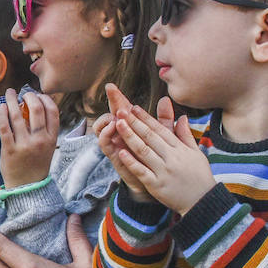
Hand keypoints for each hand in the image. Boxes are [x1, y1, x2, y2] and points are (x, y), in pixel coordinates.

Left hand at [0, 89, 58, 187]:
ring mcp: (24, 145)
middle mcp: (39, 140)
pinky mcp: (9, 150)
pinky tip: (2, 107)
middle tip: (23, 94)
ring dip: (12, 100)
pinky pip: (4, 127)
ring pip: (17, 116)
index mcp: (51, 138)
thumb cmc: (36, 164)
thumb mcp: (48, 147)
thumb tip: (34, 105)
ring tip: (9, 93)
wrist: (27, 187)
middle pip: (36, 109)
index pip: (52, 111)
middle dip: (29, 96)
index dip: (45, 98)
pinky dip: (2, 114)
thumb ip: (44, 129)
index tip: (38, 94)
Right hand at [95, 84, 157, 200]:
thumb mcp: (164, 137)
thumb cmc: (160, 158)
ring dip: (107, 118)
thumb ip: (164, 119)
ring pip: (102, 127)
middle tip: (111, 90)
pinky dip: (105, 134)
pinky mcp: (113, 155)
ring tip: (116, 115)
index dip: (118, 97)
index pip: (124, 108)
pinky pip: (104, 143)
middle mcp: (121, 133)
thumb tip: (166, 100)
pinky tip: (112, 128)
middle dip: (111, 101)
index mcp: (133, 126)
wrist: (158, 181)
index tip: (112, 85)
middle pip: (112, 113)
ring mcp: (115, 143)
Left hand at [113, 98, 213, 213]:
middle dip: (134, 123)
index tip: (134, 108)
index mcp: (180, 149)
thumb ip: (186, 135)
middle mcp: (171, 157)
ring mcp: (163, 171)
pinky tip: (120, 152)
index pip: (160, 129)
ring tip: (118, 125)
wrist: (203, 202)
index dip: (146, 118)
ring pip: (143, 151)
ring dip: (130, 137)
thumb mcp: (196, 153)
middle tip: (121, 111)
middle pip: (149, 137)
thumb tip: (181, 117)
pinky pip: (141, 171)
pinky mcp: (156, 185)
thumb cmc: (200, 177)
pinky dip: (131, 162)